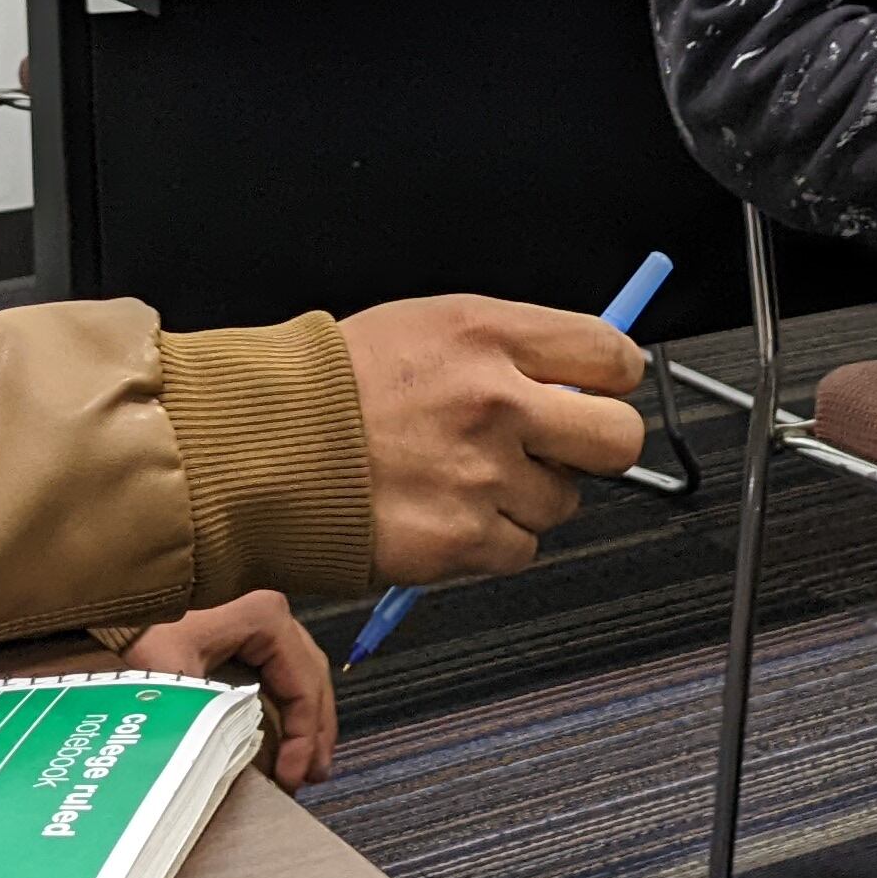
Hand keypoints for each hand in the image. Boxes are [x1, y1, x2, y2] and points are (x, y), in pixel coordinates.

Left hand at [122, 591, 337, 787]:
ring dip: (308, 721)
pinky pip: (283, 674)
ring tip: (307, 765)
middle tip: (312, 776)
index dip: (304, 736)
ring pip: (303, 676)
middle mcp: (273, 615)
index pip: (303, 686)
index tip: (290, 776)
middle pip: (312, 680)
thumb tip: (231, 767)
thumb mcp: (173, 672)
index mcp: (266, 619)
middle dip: (315, 732)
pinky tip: (287, 736)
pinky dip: (290, 708)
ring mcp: (263, 622)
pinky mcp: (248, 633)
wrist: (116, 600)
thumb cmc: (144, 629)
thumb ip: (206, 716)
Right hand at [337, 295, 645, 583]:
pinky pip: (519, 550)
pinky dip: (489, 541)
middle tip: (556, 447)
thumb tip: (572, 378)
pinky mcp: (462, 539)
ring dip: (527, 499)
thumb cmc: (329, 387)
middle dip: (597, 447)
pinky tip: (444, 513)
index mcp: (490, 335)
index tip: (594, 390)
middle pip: (618, 438)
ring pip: (564, 503)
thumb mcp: (426, 327)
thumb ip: (506, 350)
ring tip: (463, 479)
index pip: (612, 355)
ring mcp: (483, 475)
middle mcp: (497, 402)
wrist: (259, 448)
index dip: (610, 379)